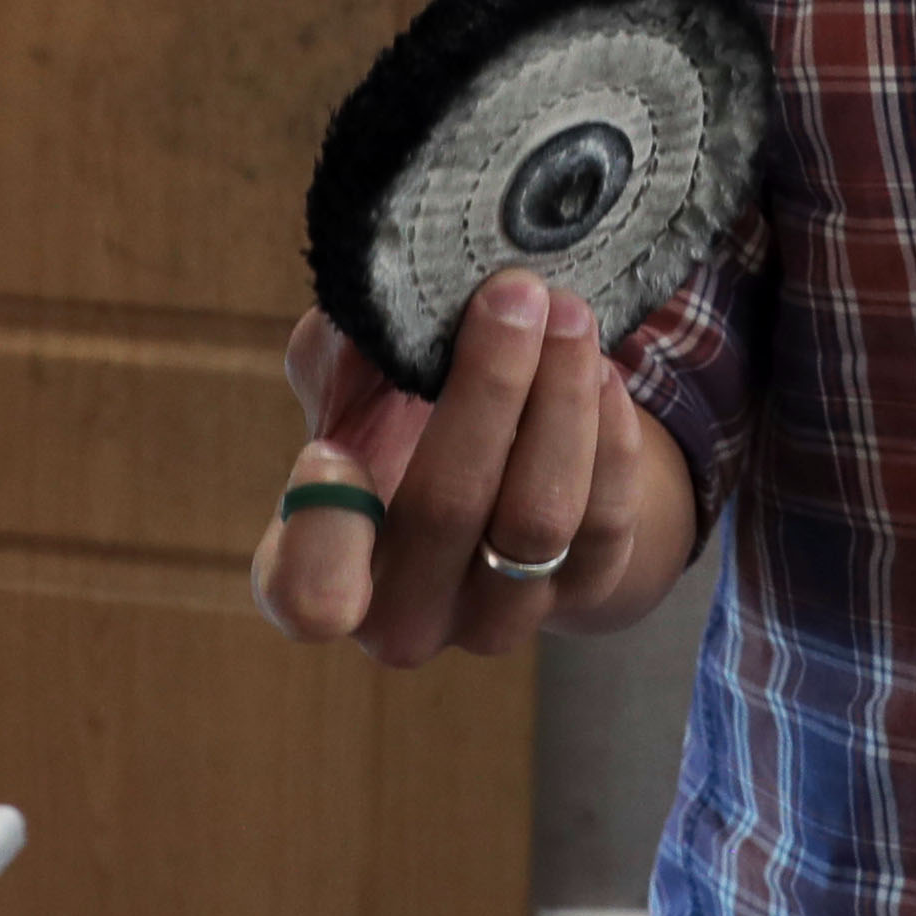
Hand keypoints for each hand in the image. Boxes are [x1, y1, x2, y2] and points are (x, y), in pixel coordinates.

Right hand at [253, 275, 680, 666]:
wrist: (490, 464)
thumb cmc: (391, 416)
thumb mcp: (344, 376)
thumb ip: (344, 350)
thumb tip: (386, 316)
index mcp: (317, 570)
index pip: (306, 595)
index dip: (319, 534)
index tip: (331, 449)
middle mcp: (405, 617)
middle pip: (447, 509)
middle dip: (488, 387)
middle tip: (512, 294)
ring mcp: (495, 620)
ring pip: (538, 518)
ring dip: (561, 399)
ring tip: (566, 312)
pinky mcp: (580, 597)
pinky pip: (606, 522)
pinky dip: (609, 437)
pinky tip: (599, 370)